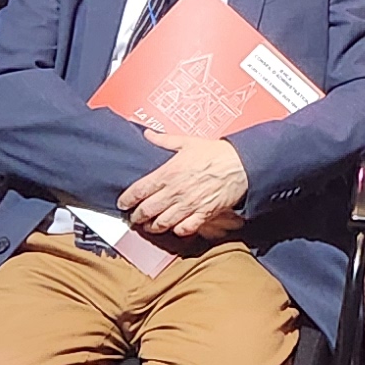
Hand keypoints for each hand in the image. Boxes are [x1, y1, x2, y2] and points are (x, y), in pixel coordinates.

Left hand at [120, 136, 250, 237]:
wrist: (241, 164)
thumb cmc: (216, 152)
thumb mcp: (188, 142)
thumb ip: (164, 140)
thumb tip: (148, 134)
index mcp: (168, 173)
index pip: (139, 191)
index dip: (127, 200)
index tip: (123, 203)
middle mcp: (175, 192)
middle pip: (147, 211)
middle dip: (137, 217)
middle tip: (134, 217)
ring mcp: (189, 205)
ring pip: (163, 223)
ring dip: (153, 227)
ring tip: (150, 226)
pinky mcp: (203, 214)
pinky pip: (185, 229)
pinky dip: (177, 231)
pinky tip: (175, 227)